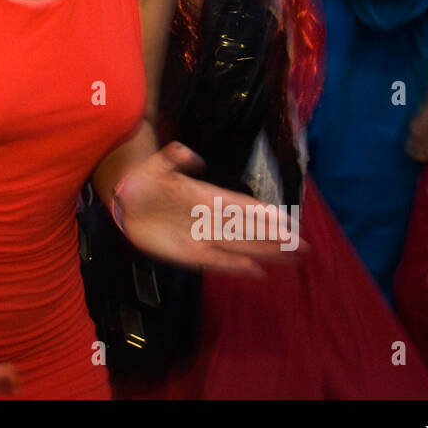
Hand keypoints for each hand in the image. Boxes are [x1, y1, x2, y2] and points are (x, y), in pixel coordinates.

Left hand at [113, 142, 299, 275]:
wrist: (125, 199)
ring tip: (291, 258)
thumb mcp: (159, 162)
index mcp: (207, 196)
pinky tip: (257, 272)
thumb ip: (177, 156)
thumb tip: (195, 158)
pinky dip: (235, 267)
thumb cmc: (145, 179)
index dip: (264, 214)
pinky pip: (216, 261)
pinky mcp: (188, 253)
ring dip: (264, 252)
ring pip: (239, 246)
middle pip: (249, 229)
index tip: (288, 221)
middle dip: (275, 238)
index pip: (242, 206)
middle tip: (303, 246)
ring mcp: (201, 237)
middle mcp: (210, 218)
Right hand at [406, 89, 427, 163]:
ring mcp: (414, 124)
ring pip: (416, 141)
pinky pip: (420, 134)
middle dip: (423, 153)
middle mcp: (412, 130)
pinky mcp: (419, 119)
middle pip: (413, 148)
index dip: (426, 158)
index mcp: (416, 134)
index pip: (415, 154)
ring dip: (425, 145)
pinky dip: (426, 138)